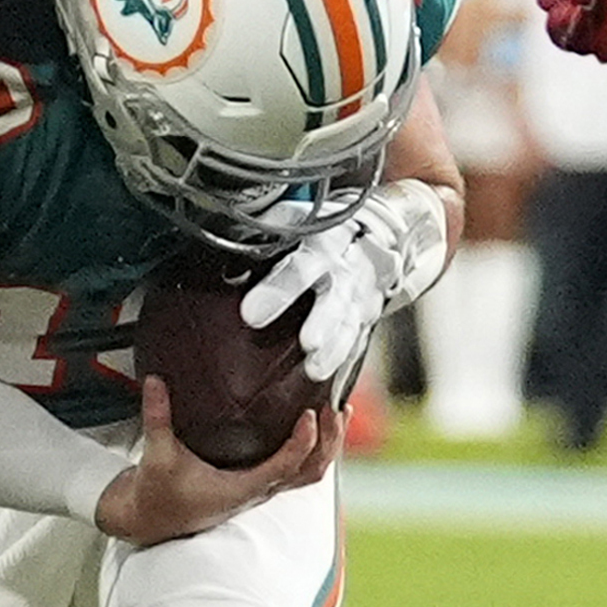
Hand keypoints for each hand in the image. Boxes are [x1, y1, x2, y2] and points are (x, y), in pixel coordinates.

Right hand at [95, 376, 341, 546]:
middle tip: (336, 407)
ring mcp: (261, 488)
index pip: (286, 466)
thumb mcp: (157, 455)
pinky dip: (313, 447)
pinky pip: (297, 468)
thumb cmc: (156, 494)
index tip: (309, 412)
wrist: (149, 520)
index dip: (303, 441)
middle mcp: (258, 490)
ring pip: (310, 472)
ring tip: (338, 412)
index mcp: (241, 489)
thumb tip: (154, 380)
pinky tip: (314, 422)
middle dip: (329, 442)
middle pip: (312, 472)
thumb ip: (157, 418)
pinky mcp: (257, 483)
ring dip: (328, 445)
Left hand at [242, 203, 410, 382]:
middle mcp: (346, 271)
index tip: (251, 313)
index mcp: (324, 243)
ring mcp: (360, 297)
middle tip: (308, 342)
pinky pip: (358, 342)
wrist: (376, 231)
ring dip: (335, 349)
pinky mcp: (366, 318)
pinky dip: (346, 364)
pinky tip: (330, 388)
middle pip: (334, 299)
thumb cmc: (320, 227)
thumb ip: (264, 238)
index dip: (279, 288)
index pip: (300, 266)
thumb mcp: (295, 218)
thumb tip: (230, 268)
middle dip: (322, 321)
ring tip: (316, 369)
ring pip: (350, 325)